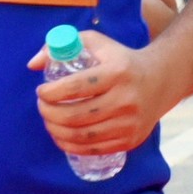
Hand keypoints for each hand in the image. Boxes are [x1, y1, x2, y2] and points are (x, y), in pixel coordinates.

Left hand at [27, 27, 162, 160]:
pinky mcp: (130, 140)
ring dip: (56, 131)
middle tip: (42, 107)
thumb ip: (63, 46)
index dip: (51, 92)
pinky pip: (93, 149)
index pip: (75, 87)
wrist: (160, 81)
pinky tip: (61, 136)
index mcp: (117, 72)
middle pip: (76, 116)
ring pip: (82, 136)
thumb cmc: (120, 60)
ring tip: (49, 121)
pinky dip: (70, 145)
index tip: (41, 91)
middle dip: (49, 113)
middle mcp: (125, 99)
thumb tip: (32, 64)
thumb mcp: (97, 43)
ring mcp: (129, 123)